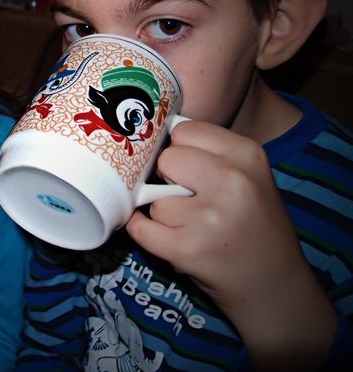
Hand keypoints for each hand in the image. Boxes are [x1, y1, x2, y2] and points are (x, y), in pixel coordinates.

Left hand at [126, 121, 336, 368]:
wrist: (274, 285)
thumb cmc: (254, 223)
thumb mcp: (250, 175)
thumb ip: (210, 152)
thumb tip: (151, 133)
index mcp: (248, 155)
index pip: (185, 130)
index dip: (180, 150)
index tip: (188, 168)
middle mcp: (232, 182)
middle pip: (166, 159)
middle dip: (167, 178)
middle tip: (188, 198)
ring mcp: (210, 217)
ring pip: (154, 199)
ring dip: (164, 213)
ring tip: (192, 226)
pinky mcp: (188, 249)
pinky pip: (141, 228)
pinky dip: (143, 231)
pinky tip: (162, 235)